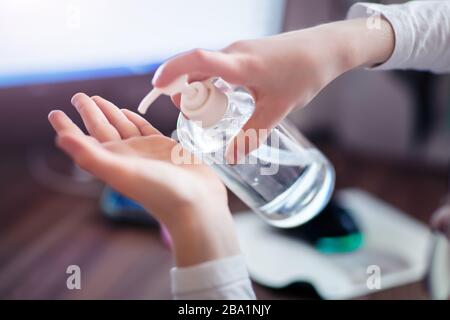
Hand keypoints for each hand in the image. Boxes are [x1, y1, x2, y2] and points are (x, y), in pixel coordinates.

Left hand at [48, 93, 239, 266]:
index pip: (83, 140)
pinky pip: (144, 128)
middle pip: (101, 128)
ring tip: (98, 99)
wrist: (195, 204)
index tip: (54, 113)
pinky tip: (128, 112)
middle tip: (78, 96)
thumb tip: (60, 139)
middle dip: (89, 112)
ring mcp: (145, 150)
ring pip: (122, 126)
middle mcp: (126, 155)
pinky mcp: (164, 147)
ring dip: (109, 112)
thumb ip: (92, 157)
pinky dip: (135, 119)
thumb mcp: (122, 173)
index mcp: (112, 160)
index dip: (68, 127)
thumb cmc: (160, 191)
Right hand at [153, 18, 393, 161]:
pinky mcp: (245, 53)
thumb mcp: (277, 109)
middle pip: (196, 69)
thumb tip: (231, 157)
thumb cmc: (304, 75)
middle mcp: (235, 53)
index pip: (197, 60)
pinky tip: (224, 101)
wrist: (325, 49)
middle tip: (192, 118)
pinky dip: (213, 84)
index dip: (173, 71)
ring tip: (208, 114)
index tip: (157, 87)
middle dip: (185, 92)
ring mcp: (239, 51)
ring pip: (207, 69)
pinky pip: (219, 67)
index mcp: (241, 65)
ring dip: (200, 89)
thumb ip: (253, 134)